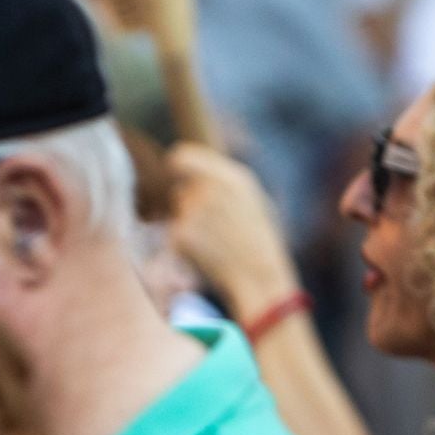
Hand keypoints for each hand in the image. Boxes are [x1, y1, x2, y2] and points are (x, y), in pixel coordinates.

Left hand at [165, 144, 298, 320]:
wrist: (259, 279)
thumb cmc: (258, 242)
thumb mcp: (251, 199)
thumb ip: (221, 179)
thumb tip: (190, 166)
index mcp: (232, 176)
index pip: (182, 156)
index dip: (176, 167)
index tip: (176, 177)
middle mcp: (210, 187)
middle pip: (181, 191)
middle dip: (189, 208)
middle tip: (213, 230)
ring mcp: (194, 209)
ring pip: (179, 213)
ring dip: (189, 226)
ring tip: (216, 244)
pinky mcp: (181, 233)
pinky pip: (175, 235)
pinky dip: (184, 247)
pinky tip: (207, 255)